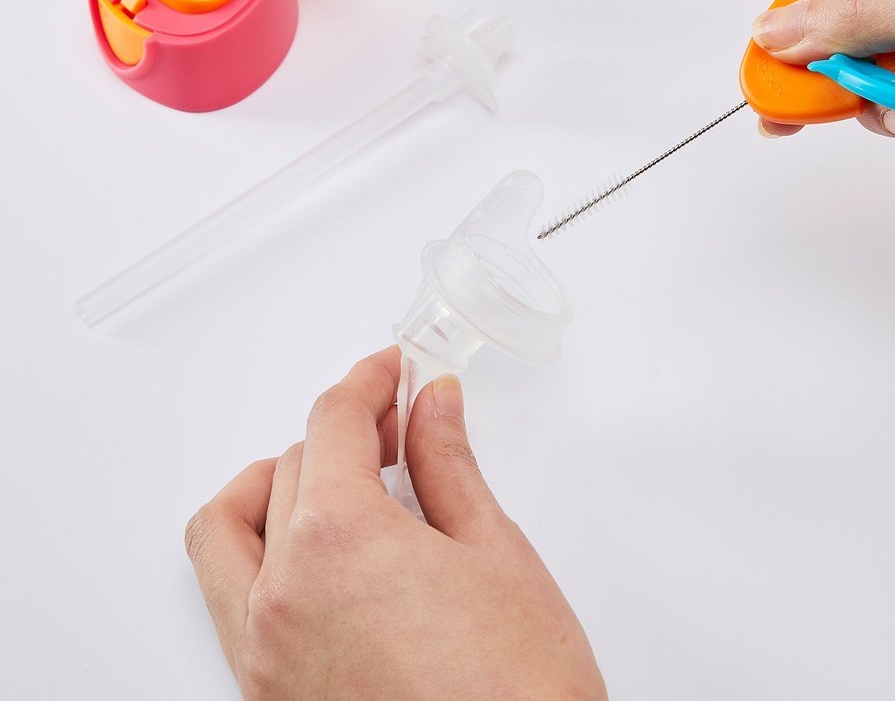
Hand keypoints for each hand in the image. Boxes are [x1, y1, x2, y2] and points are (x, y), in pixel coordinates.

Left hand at [185, 346, 605, 700]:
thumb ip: (448, 465)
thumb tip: (433, 408)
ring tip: (334, 480)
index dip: (368, 382)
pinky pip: (233, 603)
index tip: (391, 372)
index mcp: (336, 541)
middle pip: (286, 468)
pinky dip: (263, 555)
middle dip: (341, 432)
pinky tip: (321, 553)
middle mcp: (280, 598)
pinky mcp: (269, 698)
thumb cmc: (520, 689)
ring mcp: (264, 656)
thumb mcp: (493, 550)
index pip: (332, 423)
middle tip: (396, 425)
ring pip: (227, 536)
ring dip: (273, 488)